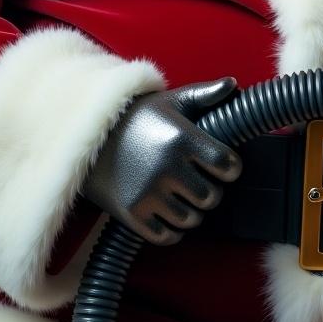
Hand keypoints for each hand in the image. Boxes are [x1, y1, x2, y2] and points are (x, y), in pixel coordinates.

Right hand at [82, 78, 241, 244]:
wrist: (89, 135)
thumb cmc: (138, 116)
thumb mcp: (172, 100)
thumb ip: (205, 94)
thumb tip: (234, 85)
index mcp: (181, 138)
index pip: (227, 165)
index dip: (229, 167)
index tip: (222, 165)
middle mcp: (167, 167)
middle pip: (212, 197)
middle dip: (209, 190)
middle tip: (198, 180)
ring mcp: (148, 193)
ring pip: (191, 219)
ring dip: (191, 211)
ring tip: (181, 195)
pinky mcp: (132, 214)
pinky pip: (167, 236)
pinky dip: (171, 229)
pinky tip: (167, 212)